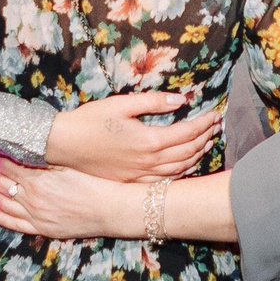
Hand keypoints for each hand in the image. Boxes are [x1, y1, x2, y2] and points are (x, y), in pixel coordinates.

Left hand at [0, 155, 141, 239]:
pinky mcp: (41, 228)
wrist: (110, 209)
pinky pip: (14, 224)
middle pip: (3, 182)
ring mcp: (35, 215)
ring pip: (4, 202)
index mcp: (38, 179)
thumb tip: (27, 148)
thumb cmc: (94, 183)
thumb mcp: (68, 165)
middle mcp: (32, 198)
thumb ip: (45, 159)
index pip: (9, 164)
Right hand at [47, 88, 221, 181]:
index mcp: (149, 141)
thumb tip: (181, 99)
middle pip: (187, 151)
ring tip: (207, 144)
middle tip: (216, 127)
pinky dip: (180, 172)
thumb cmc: (90, 120)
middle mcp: (149, 162)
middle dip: (205, 138)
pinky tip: (185, 166)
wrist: (63, 145)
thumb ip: (154, 102)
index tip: (215, 114)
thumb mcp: (122, 104)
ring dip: (196, 156)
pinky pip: (164, 181)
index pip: (187, 132)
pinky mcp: (131, 181)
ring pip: (179, 168)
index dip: (204, 123)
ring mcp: (140, 175)